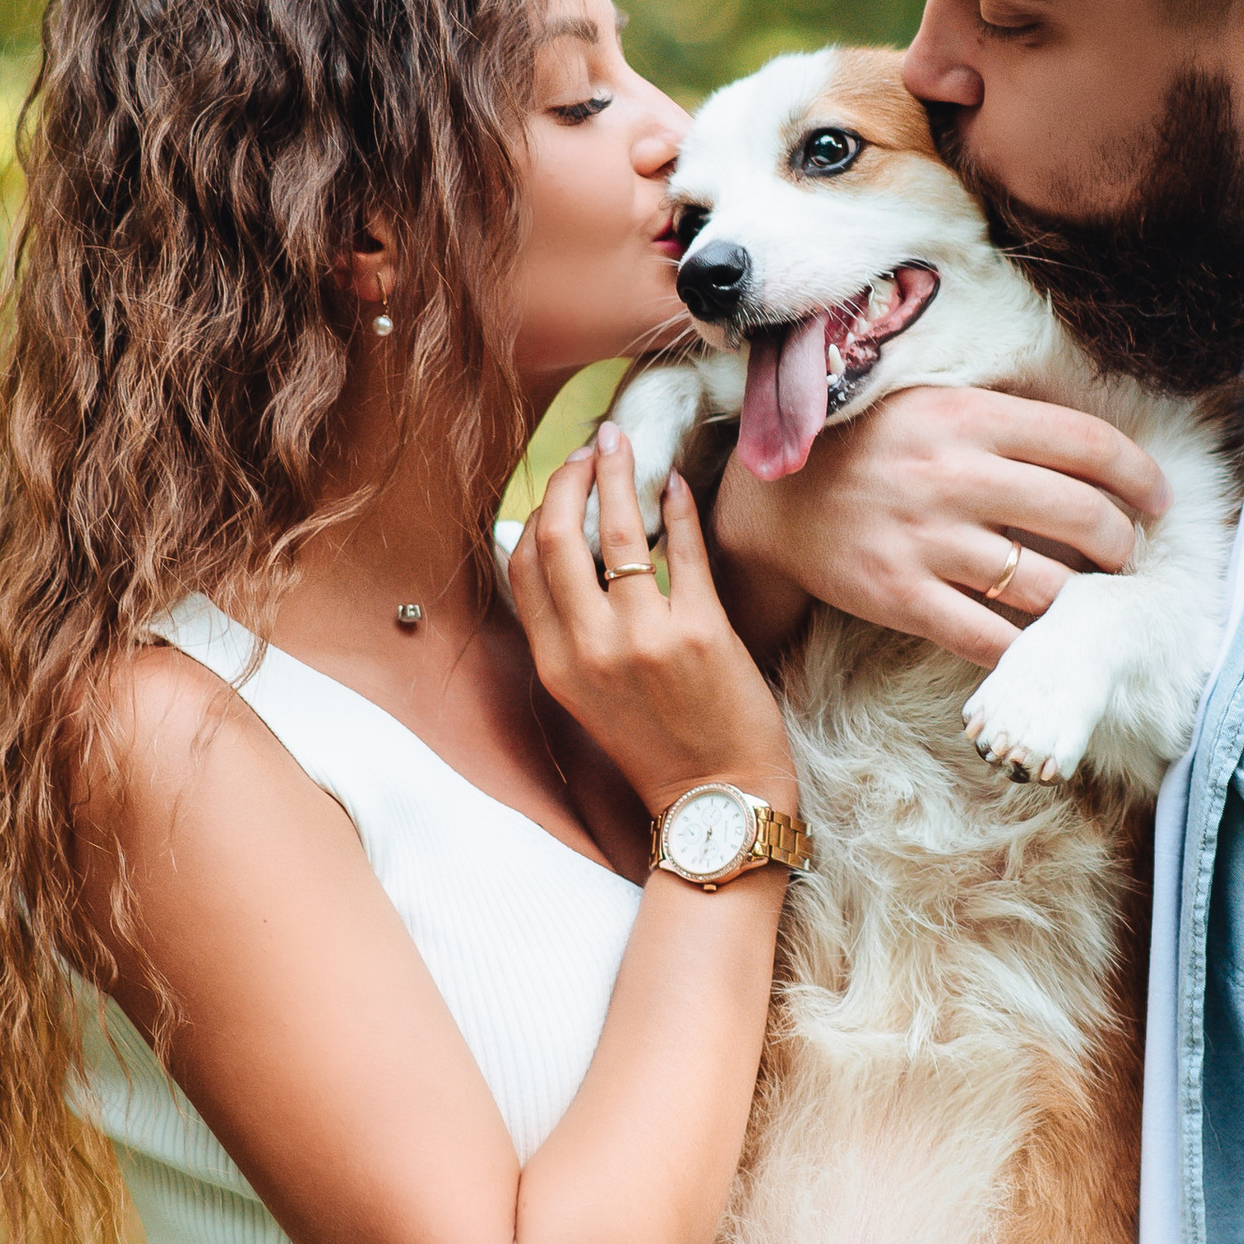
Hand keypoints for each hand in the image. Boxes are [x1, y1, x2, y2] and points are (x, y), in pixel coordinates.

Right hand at [511, 421, 794, 819]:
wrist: (720, 800)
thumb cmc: (660, 745)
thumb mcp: (589, 696)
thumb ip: (570, 632)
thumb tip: (550, 555)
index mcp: (556, 664)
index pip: (523, 565)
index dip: (538, 511)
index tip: (562, 483)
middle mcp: (591, 649)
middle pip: (558, 536)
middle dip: (572, 477)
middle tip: (594, 447)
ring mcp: (645, 639)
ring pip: (618, 531)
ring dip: (620, 473)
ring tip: (626, 443)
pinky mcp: (701, 631)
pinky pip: (684, 548)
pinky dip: (679, 506)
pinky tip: (679, 484)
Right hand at [710, 384, 1170, 672]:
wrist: (770, 502)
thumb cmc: (868, 447)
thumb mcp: (932, 404)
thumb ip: (1005, 417)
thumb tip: (1098, 446)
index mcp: (965, 415)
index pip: (1084, 443)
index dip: (1138, 475)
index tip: (1158, 499)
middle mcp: (950, 475)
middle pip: (1080, 516)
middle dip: (1123, 545)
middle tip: (1127, 556)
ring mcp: (925, 540)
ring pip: (1045, 585)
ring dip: (1084, 601)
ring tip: (1090, 599)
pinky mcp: (899, 597)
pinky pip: (988, 638)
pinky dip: (1025, 649)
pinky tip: (1040, 645)